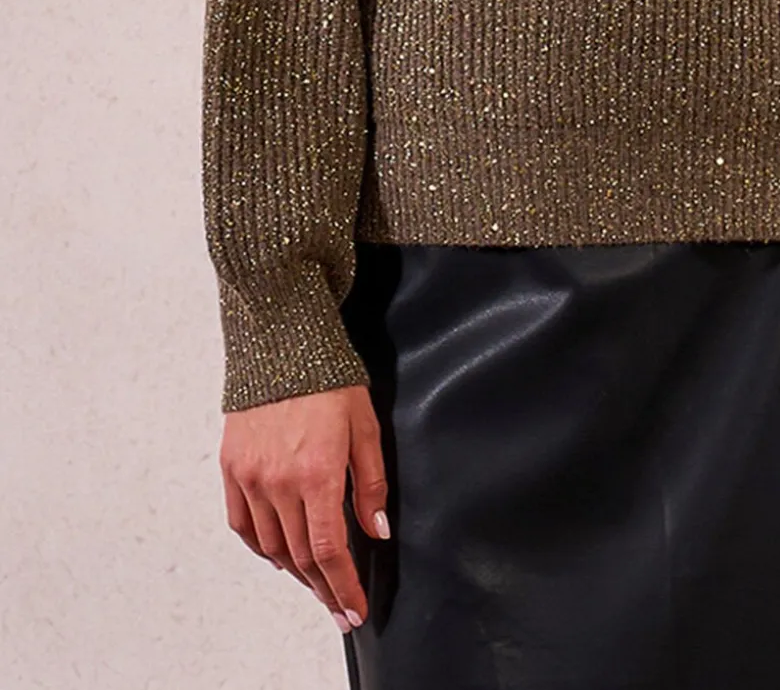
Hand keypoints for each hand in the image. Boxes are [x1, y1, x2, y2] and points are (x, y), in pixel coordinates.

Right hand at [219, 384, 389, 633]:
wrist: (281, 342)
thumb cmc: (329, 380)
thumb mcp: (364, 426)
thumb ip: (370, 483)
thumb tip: (376, 530)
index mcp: (316, 472)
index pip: (328, 549)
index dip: (342, 586)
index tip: (352, 610)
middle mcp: (278, 482)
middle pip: (300, 555)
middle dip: (323, 587)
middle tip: (338, 606)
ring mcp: (250, 476)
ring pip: (271, 545)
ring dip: (294, 570)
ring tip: (315, 581)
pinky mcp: (231, 467)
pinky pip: (242, 523)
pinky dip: (261, 546)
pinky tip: (277, 554)